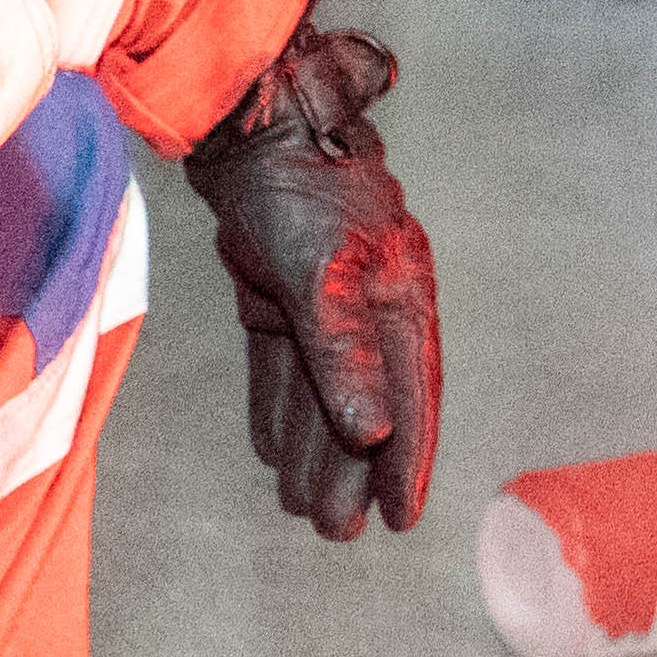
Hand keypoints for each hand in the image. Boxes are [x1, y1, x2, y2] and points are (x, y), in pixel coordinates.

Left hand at [184, 18, 440, 537]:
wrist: (245, 123)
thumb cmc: (294, 188)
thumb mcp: (321, 278)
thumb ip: (344, 356)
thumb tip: (374, 433)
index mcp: (400, 293)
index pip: (411, 393)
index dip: (409, 458)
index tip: (403, 517)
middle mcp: (369, 298)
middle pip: (366, 401)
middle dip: (352, 471)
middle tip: (338, 533)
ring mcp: (323, 295)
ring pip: (322, 390)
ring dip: (313, 449)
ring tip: (304, 509)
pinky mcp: (278, 288)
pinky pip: (284, 365)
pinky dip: (279, 408)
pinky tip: (274, 451)